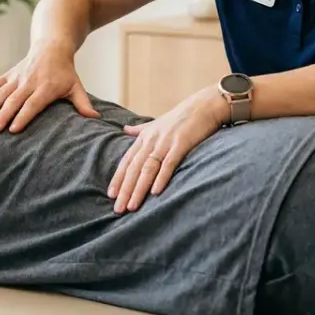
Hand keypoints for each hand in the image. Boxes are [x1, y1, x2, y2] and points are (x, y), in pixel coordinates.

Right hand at [0, 39, 100, 133]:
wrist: (52, 46)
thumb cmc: (65, 71)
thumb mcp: (76, 86)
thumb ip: (83, 103)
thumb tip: (95, 119)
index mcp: (46, 87)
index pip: (33, 104)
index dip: (23, 116)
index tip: (13, 129)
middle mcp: (29, 82)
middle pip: (14, 101)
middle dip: (3, 116)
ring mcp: (17, 77)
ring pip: (2, 93)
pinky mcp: (9, 74)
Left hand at [108, 86, 226, 213]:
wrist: (204, 105)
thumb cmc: (180, 117)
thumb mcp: (156, 122)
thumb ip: (140, 129)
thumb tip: (124, 129)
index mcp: (144, 137)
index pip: (127, 161)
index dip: (118, 178)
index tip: (111, 195)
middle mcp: (151, 141)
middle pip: (134, 168)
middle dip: (125, 190)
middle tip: (118, 209)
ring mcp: (166, 142)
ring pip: (147, 169)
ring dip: (139, 189)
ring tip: (132, 207)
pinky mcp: (181, 144)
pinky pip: (169, 163)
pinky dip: (161, 178)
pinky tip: (155, 193)